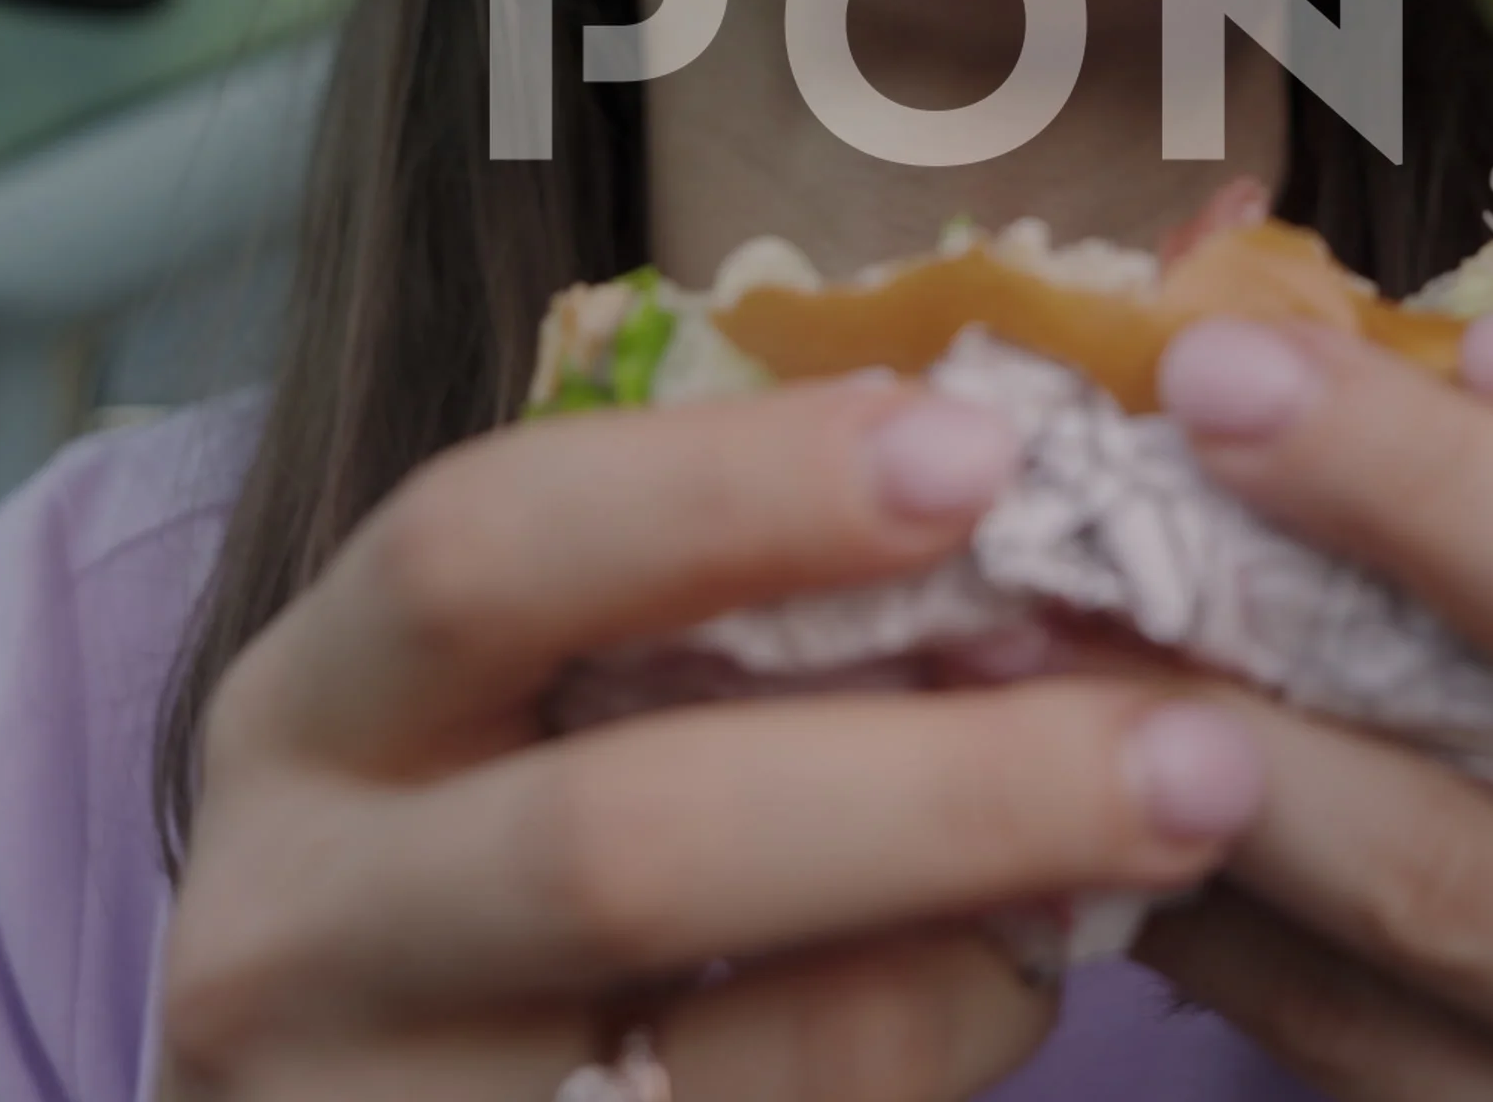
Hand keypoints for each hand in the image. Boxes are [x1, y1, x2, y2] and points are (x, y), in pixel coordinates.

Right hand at [157, 380, 1269, 1099]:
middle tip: (1195, 748)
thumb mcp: (554, 702)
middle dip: (941, 793)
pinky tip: (1025, 982)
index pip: (477, 551)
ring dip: (983, 951)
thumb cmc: (522, 853)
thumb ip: (736, 603)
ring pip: (722, 1061)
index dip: (727, 492)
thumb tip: (1043, 476)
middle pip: (618, 848)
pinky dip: (939, 1050)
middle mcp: (297, 930)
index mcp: (312, 713)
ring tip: (1166, 854)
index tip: (978, 451)